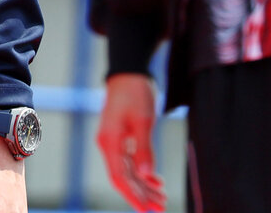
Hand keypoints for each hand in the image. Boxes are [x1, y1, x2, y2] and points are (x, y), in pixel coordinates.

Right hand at [96, 73, 165, 211]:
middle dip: (142, 195)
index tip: (146, 210)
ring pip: (128, 172)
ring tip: (162, 198)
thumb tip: (144, 176)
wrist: (129, 71)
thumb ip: (144, 149)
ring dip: (144, 186)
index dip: (133, 196)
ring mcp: (113, 142)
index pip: (120, 178)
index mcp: (110, 141)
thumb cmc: (135, 92)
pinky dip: (143, 173)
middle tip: (161, 208)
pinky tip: (156, 180)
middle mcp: (108, 144)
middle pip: (124, 178)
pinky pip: (130, 162)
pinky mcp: (120, 138)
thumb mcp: (143, 120)